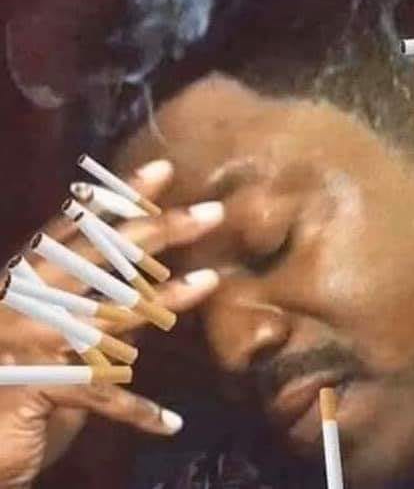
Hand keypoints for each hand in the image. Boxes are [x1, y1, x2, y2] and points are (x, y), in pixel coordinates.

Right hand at [0, 159, 223, 488]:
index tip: (163, 171)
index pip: (82, 226)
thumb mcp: (39, 316)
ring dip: (168, 300)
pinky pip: (101, 398)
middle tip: (212, 214)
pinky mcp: (40, 389)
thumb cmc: (7, 362)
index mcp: (31, 276)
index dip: (122, 197)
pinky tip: (171, 423)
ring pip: (115, 312)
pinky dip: (136, 411)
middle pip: (107, 255)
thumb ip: (76, 289)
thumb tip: (137, 262)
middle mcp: (32, 298)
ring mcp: (35, 340)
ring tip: (211, 282)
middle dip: (162, 230)